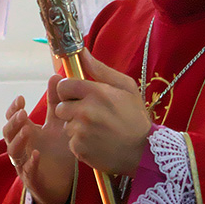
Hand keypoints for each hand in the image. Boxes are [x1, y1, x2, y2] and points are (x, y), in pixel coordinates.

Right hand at [3, 72, 76, 203]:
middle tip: (23, 113)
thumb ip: (55, 104)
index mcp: (26, 133)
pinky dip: (31, 163)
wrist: (63, 184)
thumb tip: (55, 76)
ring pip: (14, 152)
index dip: (13, 109)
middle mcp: (21, 147)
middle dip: (13, 123)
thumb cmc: (57, 153)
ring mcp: (24, 163)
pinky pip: (28, 171)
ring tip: (28, 131)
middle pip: (8, 134)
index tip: (21, 99)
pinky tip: (37, 155)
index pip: (13, 119)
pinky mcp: (32, 179)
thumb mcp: (58, 125)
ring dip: (19, 140)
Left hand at [53, 50, 151, 176]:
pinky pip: (71, 141)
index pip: (63, 85)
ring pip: (66, 125)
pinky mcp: (79, 148)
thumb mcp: (126, 87)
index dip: (69, 90)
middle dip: (71, 109)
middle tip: (89, 114)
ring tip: (96, 129)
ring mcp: (81, 131)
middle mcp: (85, 111)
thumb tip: (82, 52)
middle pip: (61, 107)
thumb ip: (100, 69)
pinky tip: (97, 141)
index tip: (78, 96)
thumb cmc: (135, 117)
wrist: (143, 151)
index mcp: (96, 93)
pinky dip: (81, 142)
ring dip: (76, 127)